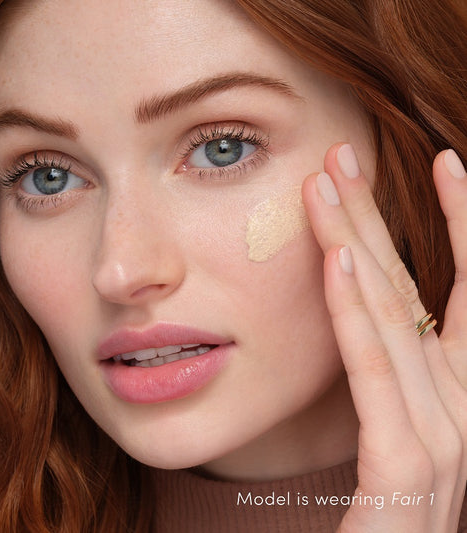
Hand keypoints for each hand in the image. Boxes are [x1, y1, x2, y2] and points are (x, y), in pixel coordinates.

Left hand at [302, 143, 466, 531]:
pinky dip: (352, 311)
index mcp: (462, 386)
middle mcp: (463, 396)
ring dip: (356, 239)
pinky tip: (334, 258)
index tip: (444, 162)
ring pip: (391, 311)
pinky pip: (373, 369)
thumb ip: (395, 374)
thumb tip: (368, 308)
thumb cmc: (403, 513)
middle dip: (379, 213)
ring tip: (326, 183)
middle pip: (412, 283)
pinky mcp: (405, 462)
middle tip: (344, 155)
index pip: (462, 287)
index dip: (461, 220)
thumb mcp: (407, 428)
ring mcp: (444, 428)